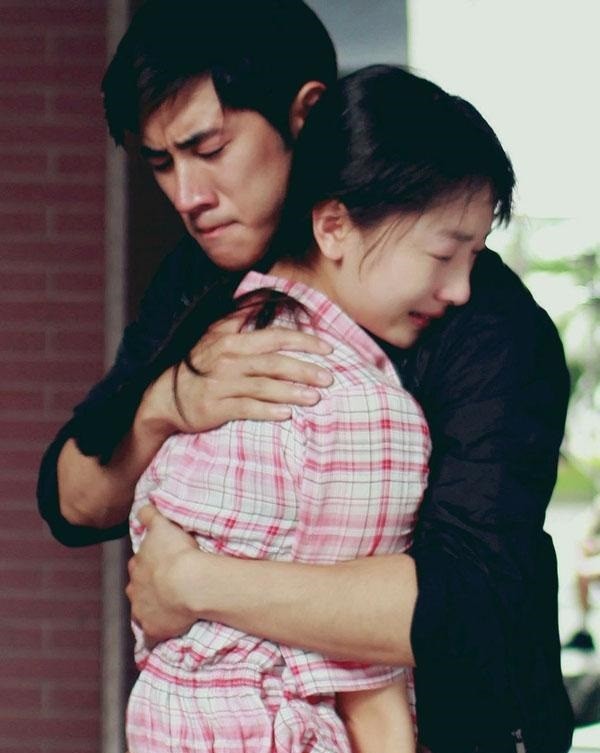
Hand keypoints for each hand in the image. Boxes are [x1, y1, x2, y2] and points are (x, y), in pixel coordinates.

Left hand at [126, 505, 201, 645]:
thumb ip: (150, 515)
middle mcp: (134, 590)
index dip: (149, 564)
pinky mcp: (154, 630)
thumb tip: (142, 507)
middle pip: (138, 588)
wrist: (188, 582)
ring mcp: (142, 612)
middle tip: (167, 585)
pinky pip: (152, 635)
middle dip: (148, 587)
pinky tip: (164, 632)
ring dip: (152, 609)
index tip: (161, 563)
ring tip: (169, 607)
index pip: (138, 564)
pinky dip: (156, 633)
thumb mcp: (162, 525)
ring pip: (142, 611)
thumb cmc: (177, 553)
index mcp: (136, 566)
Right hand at [138, 313, 332, 435]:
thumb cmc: (196, 364)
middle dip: (304, 369)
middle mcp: (228, 361)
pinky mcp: (216, 408)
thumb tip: (261, 297)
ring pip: (264, 387)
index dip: (303, 341)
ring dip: (292, 392)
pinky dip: (267, 411)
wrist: (163, 396)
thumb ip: (238, 317)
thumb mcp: (213, 334)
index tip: (328, 348)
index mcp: (232, 341)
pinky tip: (286, 414)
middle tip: (329, 377)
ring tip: (316, 398)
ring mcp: (221, 385)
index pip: (274, 337)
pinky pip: (246, 409)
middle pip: (274, 363)